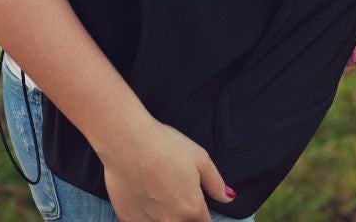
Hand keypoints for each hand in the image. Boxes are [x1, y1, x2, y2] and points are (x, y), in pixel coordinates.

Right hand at [100, 118, 235, 221]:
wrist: (126, 141)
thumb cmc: (165, 145)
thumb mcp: (199, 157)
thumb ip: (215, 182)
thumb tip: (229, 197)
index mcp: (192, 208)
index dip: (203, 215)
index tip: (197, 205)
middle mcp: (172, 221)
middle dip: (185, 216)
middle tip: (175, 192)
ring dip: (165, 215)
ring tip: (158, 193)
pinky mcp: (128, 219)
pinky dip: (145, 217)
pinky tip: (142, 199)